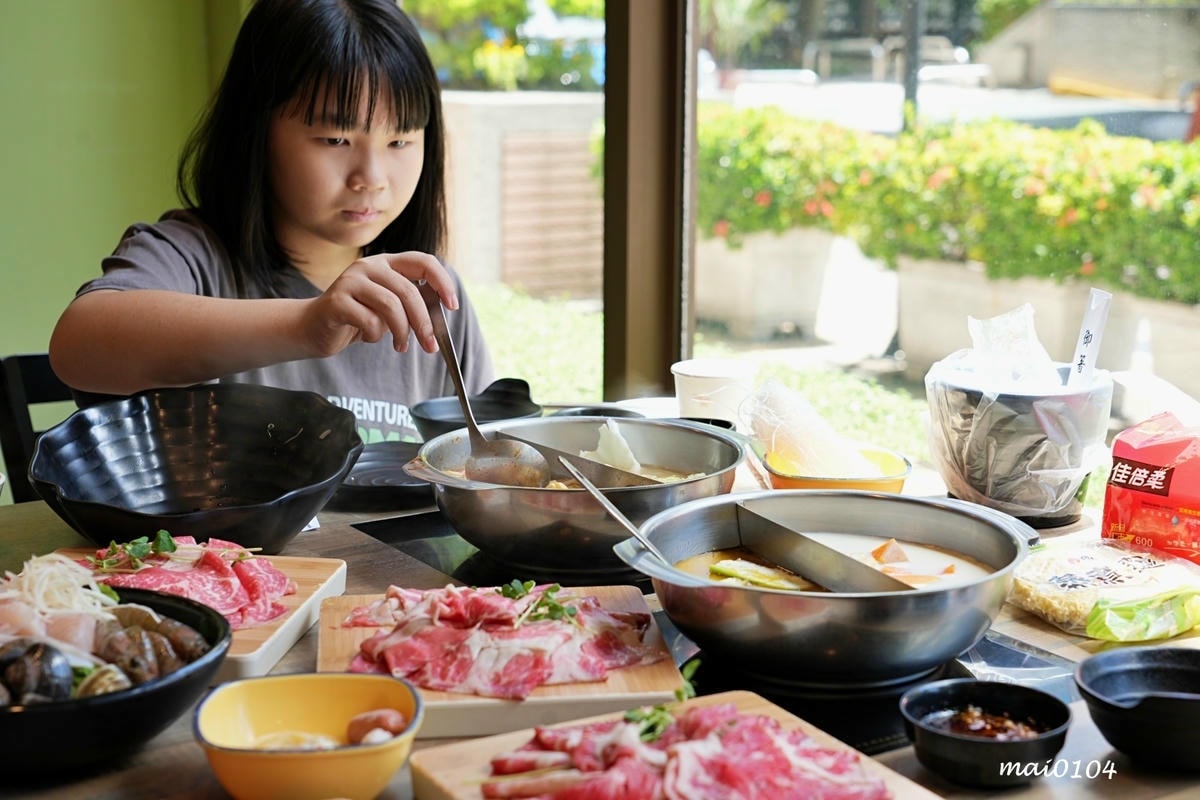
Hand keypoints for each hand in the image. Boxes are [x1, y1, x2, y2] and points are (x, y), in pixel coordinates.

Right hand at [301, 252, 458, 356]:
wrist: (313, 327)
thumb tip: (438, 321)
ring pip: (391, 306)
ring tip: (400, 346)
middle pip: (409, 291)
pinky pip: (369, 321)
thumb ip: (409, 307)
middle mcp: (369, 266)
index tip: (452, 305)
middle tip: (429, 345)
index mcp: (386, 263)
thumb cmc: (356, 318)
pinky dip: (375, 335)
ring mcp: (351, 280)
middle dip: (423, 322)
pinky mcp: (337, 300)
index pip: (423, 262)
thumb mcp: (388, 309)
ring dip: (402, 332)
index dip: (442, 282)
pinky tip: (368, 337)